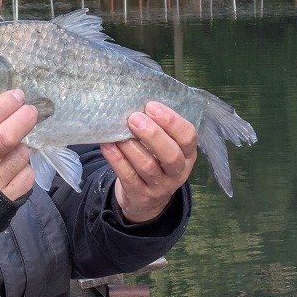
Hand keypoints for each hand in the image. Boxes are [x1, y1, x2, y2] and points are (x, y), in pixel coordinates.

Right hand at [0, 89, 36, 200]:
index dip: (3, 106)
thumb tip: (0, 104)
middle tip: (31, 110)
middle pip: (6, 139)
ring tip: (16, 146)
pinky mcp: (8, 199)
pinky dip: (25, 167)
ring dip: (23, 146)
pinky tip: (15, 167)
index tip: (17, 95)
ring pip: (21, 155)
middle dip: (22, 120)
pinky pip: (27, 175)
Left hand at [101, 101, 196, 223]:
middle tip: (133, 118)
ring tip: (117, 130)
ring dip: (130, 146)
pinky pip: (127, 176)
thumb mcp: (165, 146)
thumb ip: (160, 126)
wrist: (146, 199)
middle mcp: (178, 172)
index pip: (188, 137)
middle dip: (152, 134)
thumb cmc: (155, 159)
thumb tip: (137, 97)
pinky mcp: (140, 195)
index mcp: (188, 154)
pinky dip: (116, 158)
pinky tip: (107, 144)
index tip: (151, 106)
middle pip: (170, 155)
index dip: (172, 121)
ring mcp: (160, 186)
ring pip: (147, 166)